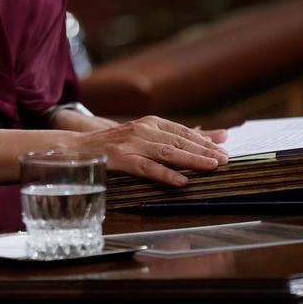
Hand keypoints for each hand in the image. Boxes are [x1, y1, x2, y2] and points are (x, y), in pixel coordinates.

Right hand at [75, 116, 227, 186]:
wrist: (78, 147)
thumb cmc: (116, 144)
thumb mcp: (146, 135)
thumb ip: (179, 136)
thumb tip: (218, 134)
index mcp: (150, 123)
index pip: (183, 131)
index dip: (204, 141)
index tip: (224, 150)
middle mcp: (143, 130)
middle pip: (178, 141)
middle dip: (203, 150)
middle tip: (224, 160)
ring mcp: (131, 144)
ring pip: (166, 152)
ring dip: (191, 160)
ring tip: (210, 167)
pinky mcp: (121, 159)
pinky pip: (146, 168)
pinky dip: (165, 174)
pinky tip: (181, 181)